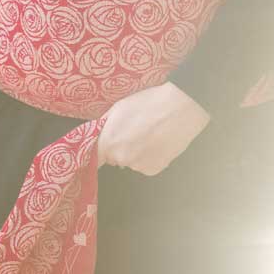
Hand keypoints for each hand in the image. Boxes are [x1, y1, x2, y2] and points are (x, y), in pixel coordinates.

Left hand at [96, 82, 210, 174]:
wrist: (179, 109)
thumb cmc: (147, 104)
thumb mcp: (118, 108)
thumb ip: (104, 125)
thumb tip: (96, 134)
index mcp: (109, 142)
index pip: (95, 157)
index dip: (98, 151)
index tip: (102, 147)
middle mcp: (121, 159)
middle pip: (114, 157)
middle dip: (120, 146)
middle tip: (133, 130)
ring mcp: (138, 166)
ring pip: (131, 160)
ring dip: (136, 151)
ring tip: (149, 133)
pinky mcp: (154, 170)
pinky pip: (146, 164)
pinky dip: (150, 156)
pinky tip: (158, 141)